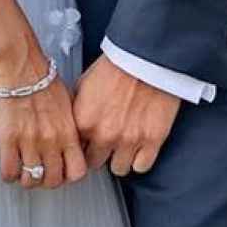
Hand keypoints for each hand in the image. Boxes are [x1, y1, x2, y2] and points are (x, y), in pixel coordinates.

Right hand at [0, 42, 88, 189]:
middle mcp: (51, 141)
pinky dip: (9, 174)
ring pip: (30, 180)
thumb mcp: (68, 105)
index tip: (62, 172)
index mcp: (68, 132)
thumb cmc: (42, 79)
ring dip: (27, 180)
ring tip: (23, 172)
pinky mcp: (8, 139)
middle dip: (46, 181)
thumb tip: (71, 143)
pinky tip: (9, 167)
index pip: (77, 171)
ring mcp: (29, 142)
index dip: (68, 176)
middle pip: (53, 180)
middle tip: (40, 174)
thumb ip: (70, 127)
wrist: (20, 66)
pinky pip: (9, 171)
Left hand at [74, 56, 181, 176]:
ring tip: (124, 147)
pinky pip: (141, 166)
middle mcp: (103, 135)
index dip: (82, 148)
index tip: (88, 145)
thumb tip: (74, 124)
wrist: (146, 57)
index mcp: (83, 121)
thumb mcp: (84, 85)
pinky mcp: (152, 140)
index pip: (75, 151)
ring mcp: (128, 140)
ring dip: (120, 159)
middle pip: (95, 163)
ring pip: (119, 169)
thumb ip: (78, 111)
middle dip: (100, 155)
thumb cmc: (117, 65)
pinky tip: (139, 149)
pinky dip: (140, 160)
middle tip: (106, 145)